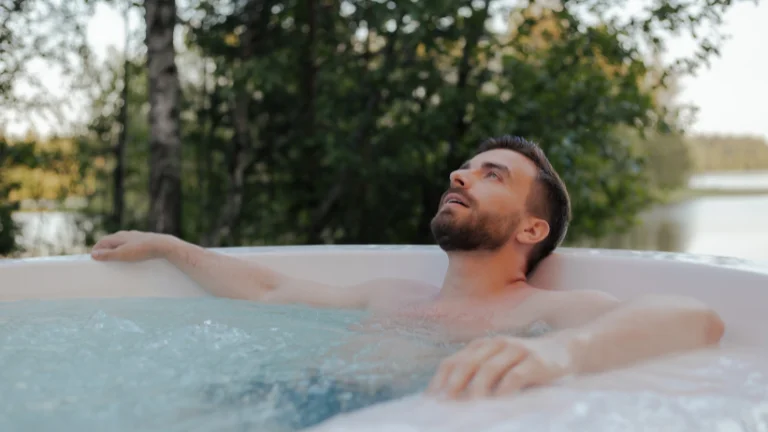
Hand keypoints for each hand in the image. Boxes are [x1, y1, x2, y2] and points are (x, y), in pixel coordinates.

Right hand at [91, 230, 175, 261]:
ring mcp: (135, 237)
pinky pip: (130, 245)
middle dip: (105, 250)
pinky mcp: (144, 241)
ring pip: (121, 243)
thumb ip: (108, 254)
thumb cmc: (142, 250)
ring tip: (115, 260)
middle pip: (111, 241)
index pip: (102, 241)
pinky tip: (130, 256)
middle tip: (103, 261)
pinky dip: (126, 250)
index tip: (94, 259)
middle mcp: (126, 234)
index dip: (97, 249)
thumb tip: (93, 254)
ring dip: (116, 250)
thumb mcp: (123, 254)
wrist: (163, 245)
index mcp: (118, 236)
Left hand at [426, 335, 574, 399]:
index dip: (439, 380)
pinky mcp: (534, 361)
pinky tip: (498, 402)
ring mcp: (515, 350)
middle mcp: (495, 344)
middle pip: (467, 364)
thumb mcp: (499, 363)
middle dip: (453, 385)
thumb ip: (479, 374)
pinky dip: (504, 390)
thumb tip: (453, 399)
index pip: (452, 361)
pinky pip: (515, 376)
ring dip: (475, 389)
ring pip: (488, 369)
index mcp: (481, 346)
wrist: (564, 348)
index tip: (430, 399)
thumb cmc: (525, 362)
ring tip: (468, 407)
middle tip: (444, 404)